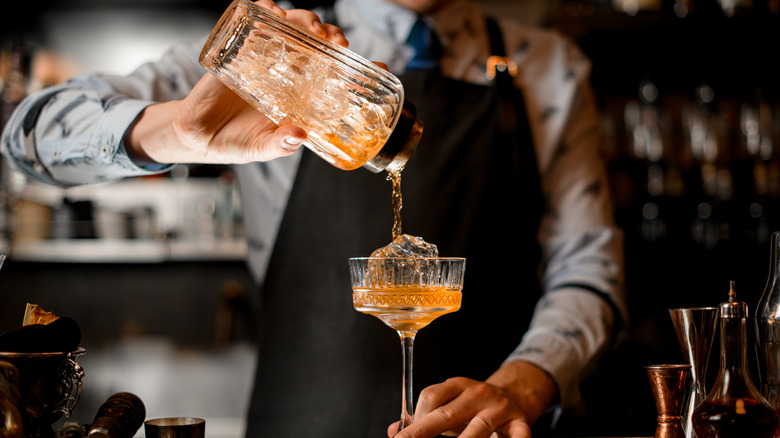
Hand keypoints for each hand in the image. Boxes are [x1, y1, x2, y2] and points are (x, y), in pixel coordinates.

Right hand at [125, 1, 348, 164]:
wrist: (197, 135)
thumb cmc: (237, 142)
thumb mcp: (264, 148)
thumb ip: (282, 144)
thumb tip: (298, 136)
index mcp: (302, 95)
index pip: (336, 75)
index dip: (358, 67)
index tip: (379, 66)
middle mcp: (288, 73)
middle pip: (318, 43)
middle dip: (332, 36)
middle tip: (338, 42)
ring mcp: (265, 58)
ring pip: (292, 27)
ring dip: (305, 20)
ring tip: (312, 27)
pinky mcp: (240, 49)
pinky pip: (255, 22)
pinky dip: (265, 10)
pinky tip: (273, 11)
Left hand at [389, 361, 556, 437]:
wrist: (515, 395)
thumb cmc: (473, 408)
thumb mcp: (449, 405)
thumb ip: (423, 417)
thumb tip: (394, 430)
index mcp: (457, 386)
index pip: (430, 397)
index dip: (415, 417)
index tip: (407, 435)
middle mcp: (477, 394)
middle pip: (446, 414)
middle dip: (423, 432)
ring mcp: (499, 408)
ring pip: (478, 429)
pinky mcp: (519, 423)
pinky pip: (519, 436)